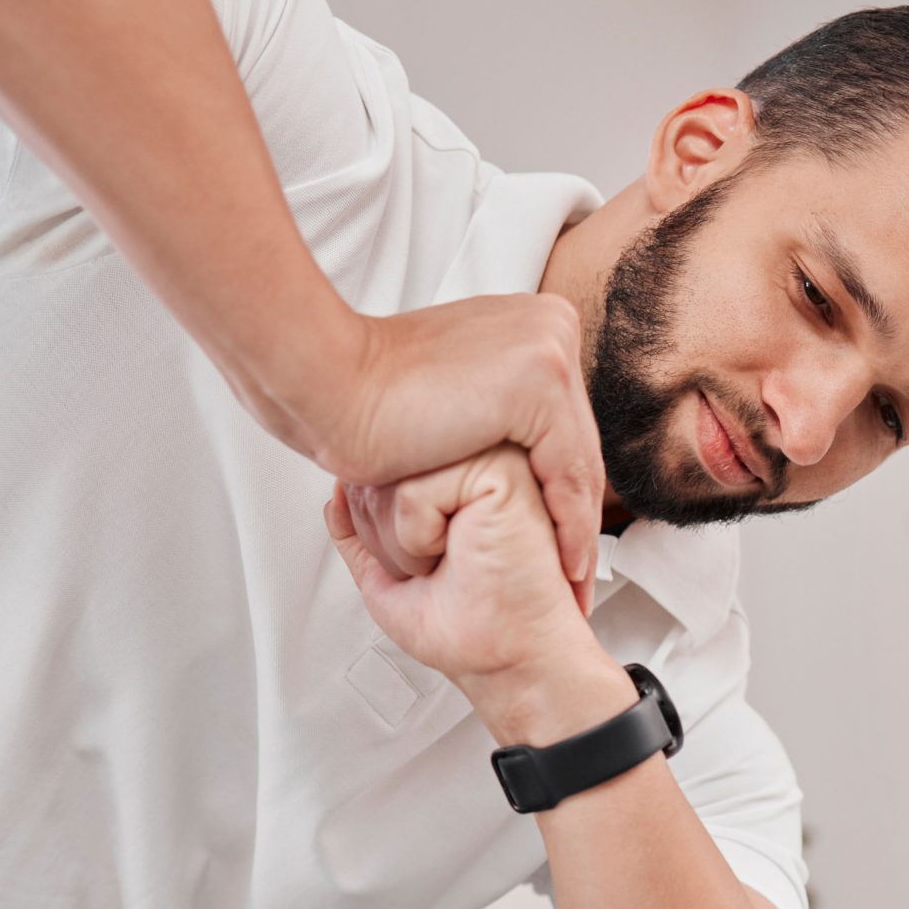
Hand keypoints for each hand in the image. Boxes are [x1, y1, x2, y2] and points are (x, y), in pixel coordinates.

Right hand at [294, 295, 604, 596]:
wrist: (329, 384)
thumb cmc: (369, 398)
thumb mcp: (451, 390)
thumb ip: (491, 401)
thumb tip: (512, 431)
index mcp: (531, 324)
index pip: (566, 426)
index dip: (568, 492)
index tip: (567, 544)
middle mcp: (549, 325)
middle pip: (577, 444)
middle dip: (579, 517)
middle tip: (579, 578)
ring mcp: (548, 347)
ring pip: (578, 461)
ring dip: (579, 531)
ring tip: (572, 584)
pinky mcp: (540, 379)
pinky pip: (568, 471)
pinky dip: (570, 526)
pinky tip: (565, 564)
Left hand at [326, 447, 629, 740]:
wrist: (514, 662)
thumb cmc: (473, 631)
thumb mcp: (390, 577)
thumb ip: (359, 532)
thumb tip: (336, 494)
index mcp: (458, 480)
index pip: (377, 475)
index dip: (378, 534)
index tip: (427, 566)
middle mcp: (475, 460)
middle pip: (376, 473)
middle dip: (387, 541)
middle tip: (441, 569)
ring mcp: (489, 459)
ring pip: (389, 480)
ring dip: (403, 545)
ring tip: (453, 562)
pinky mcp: (498, 470)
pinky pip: (411, 492)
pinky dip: (420, 540)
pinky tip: (463, 553)